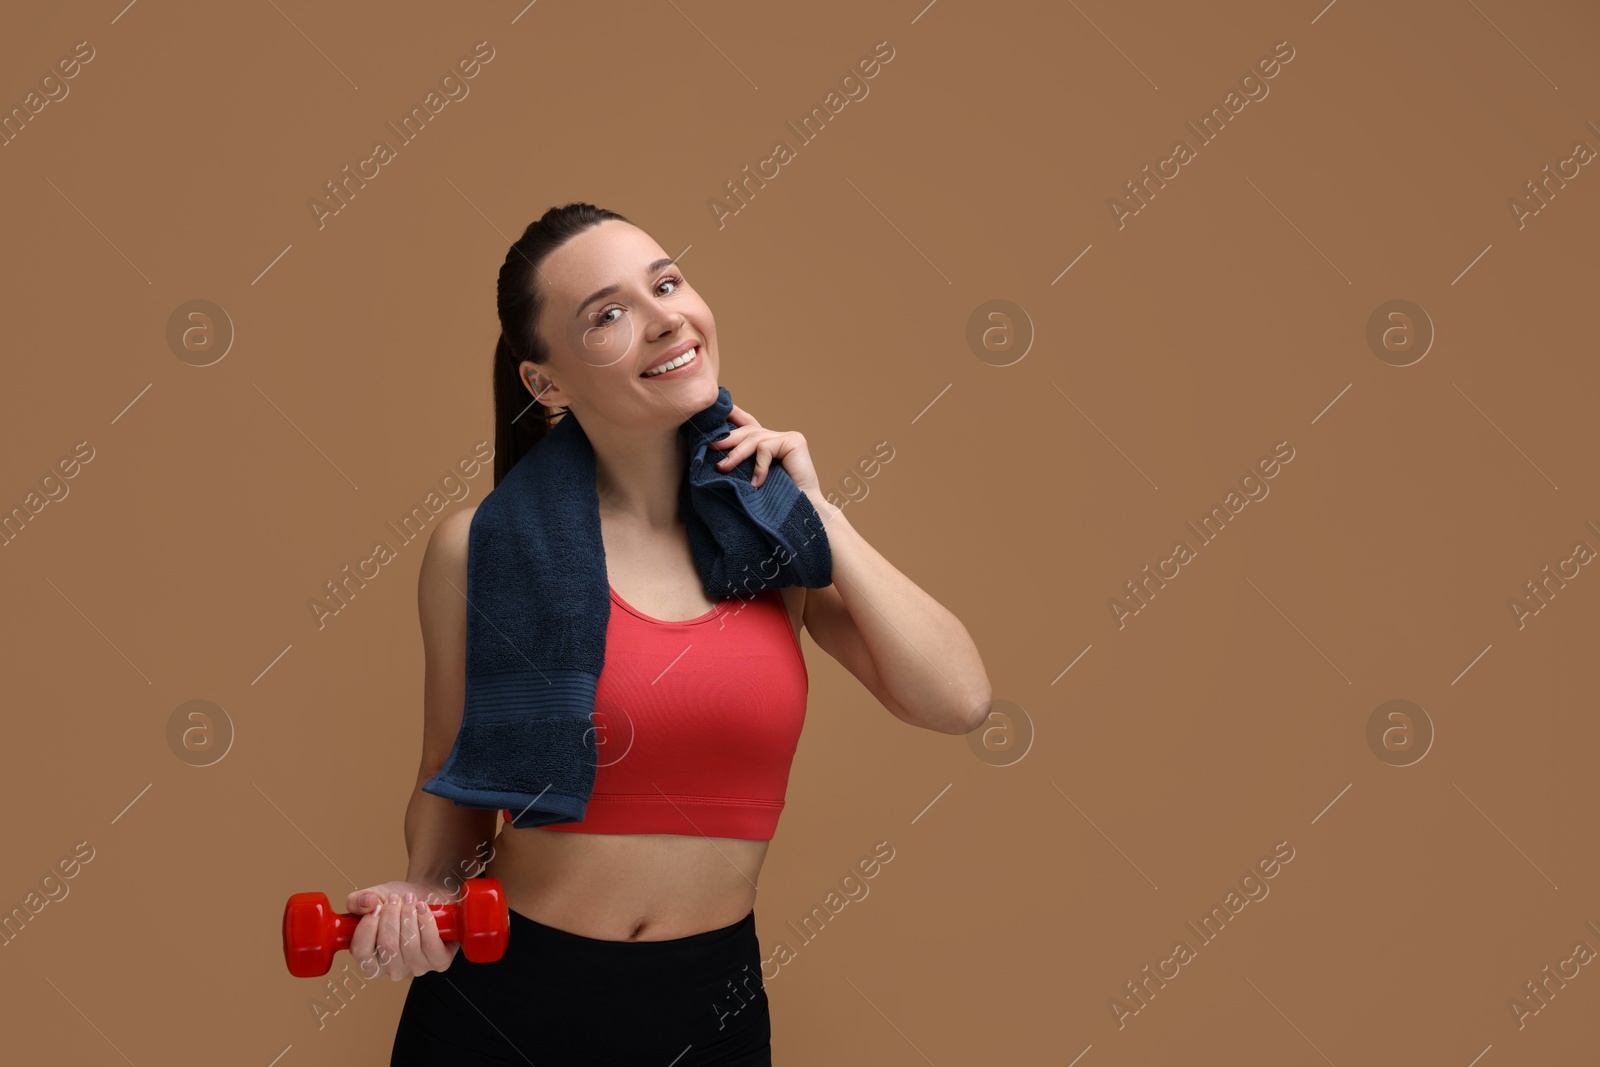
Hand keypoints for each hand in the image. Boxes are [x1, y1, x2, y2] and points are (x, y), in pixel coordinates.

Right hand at [346, 880, 461, 980]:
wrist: (428, 894)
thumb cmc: (399, 901)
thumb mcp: (373, 897)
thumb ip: (357, 901)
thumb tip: (366, 904)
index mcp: (371, 959)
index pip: (361, 953)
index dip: (367, 929)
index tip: (376, 908)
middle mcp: (392, 969)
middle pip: (388, 947)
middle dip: (392, 916)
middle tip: (395, 898)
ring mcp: (416, 967)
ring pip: (410, 944)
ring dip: (409, 915)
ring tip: (410, 899)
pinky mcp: (439, 961)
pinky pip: (431, 945)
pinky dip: (426, 922)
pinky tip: (423, 908)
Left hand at [709, 403, 822, 499]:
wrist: (800, 514)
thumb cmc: (776, 501)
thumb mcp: (751, 477)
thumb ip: (741, 462)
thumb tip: (714, 452)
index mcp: (770, 444)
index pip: (749, 424)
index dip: (733, 415)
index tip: (717, 411)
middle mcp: (780, 438)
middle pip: (748, 430)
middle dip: (727, 438)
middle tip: (709, 446)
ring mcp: (788, 438)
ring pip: (754, 438)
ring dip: (736, 454)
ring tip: (723, 468)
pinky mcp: (794, 441)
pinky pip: (765, 448)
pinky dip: (758, 466)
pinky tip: (757, 483)